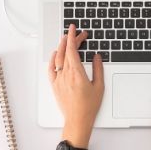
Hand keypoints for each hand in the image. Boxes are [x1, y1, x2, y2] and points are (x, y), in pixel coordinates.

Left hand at [49, 24, 103, 146]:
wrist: (77, 120)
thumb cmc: (88, 106)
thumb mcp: (99, 86)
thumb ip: (98, 69)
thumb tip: (96, 57)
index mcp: (77, 73)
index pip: (72, 49)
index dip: (73, 37)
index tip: (74, 29)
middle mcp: (66, 75)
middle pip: (66, 51)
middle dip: (71, 40)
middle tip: (77, 34)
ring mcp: (58, 80)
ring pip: (58, 58)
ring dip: (61, 47)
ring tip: (66, 39)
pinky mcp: (55, 85)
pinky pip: (51, 69)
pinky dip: (52, 59)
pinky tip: (55, 54)